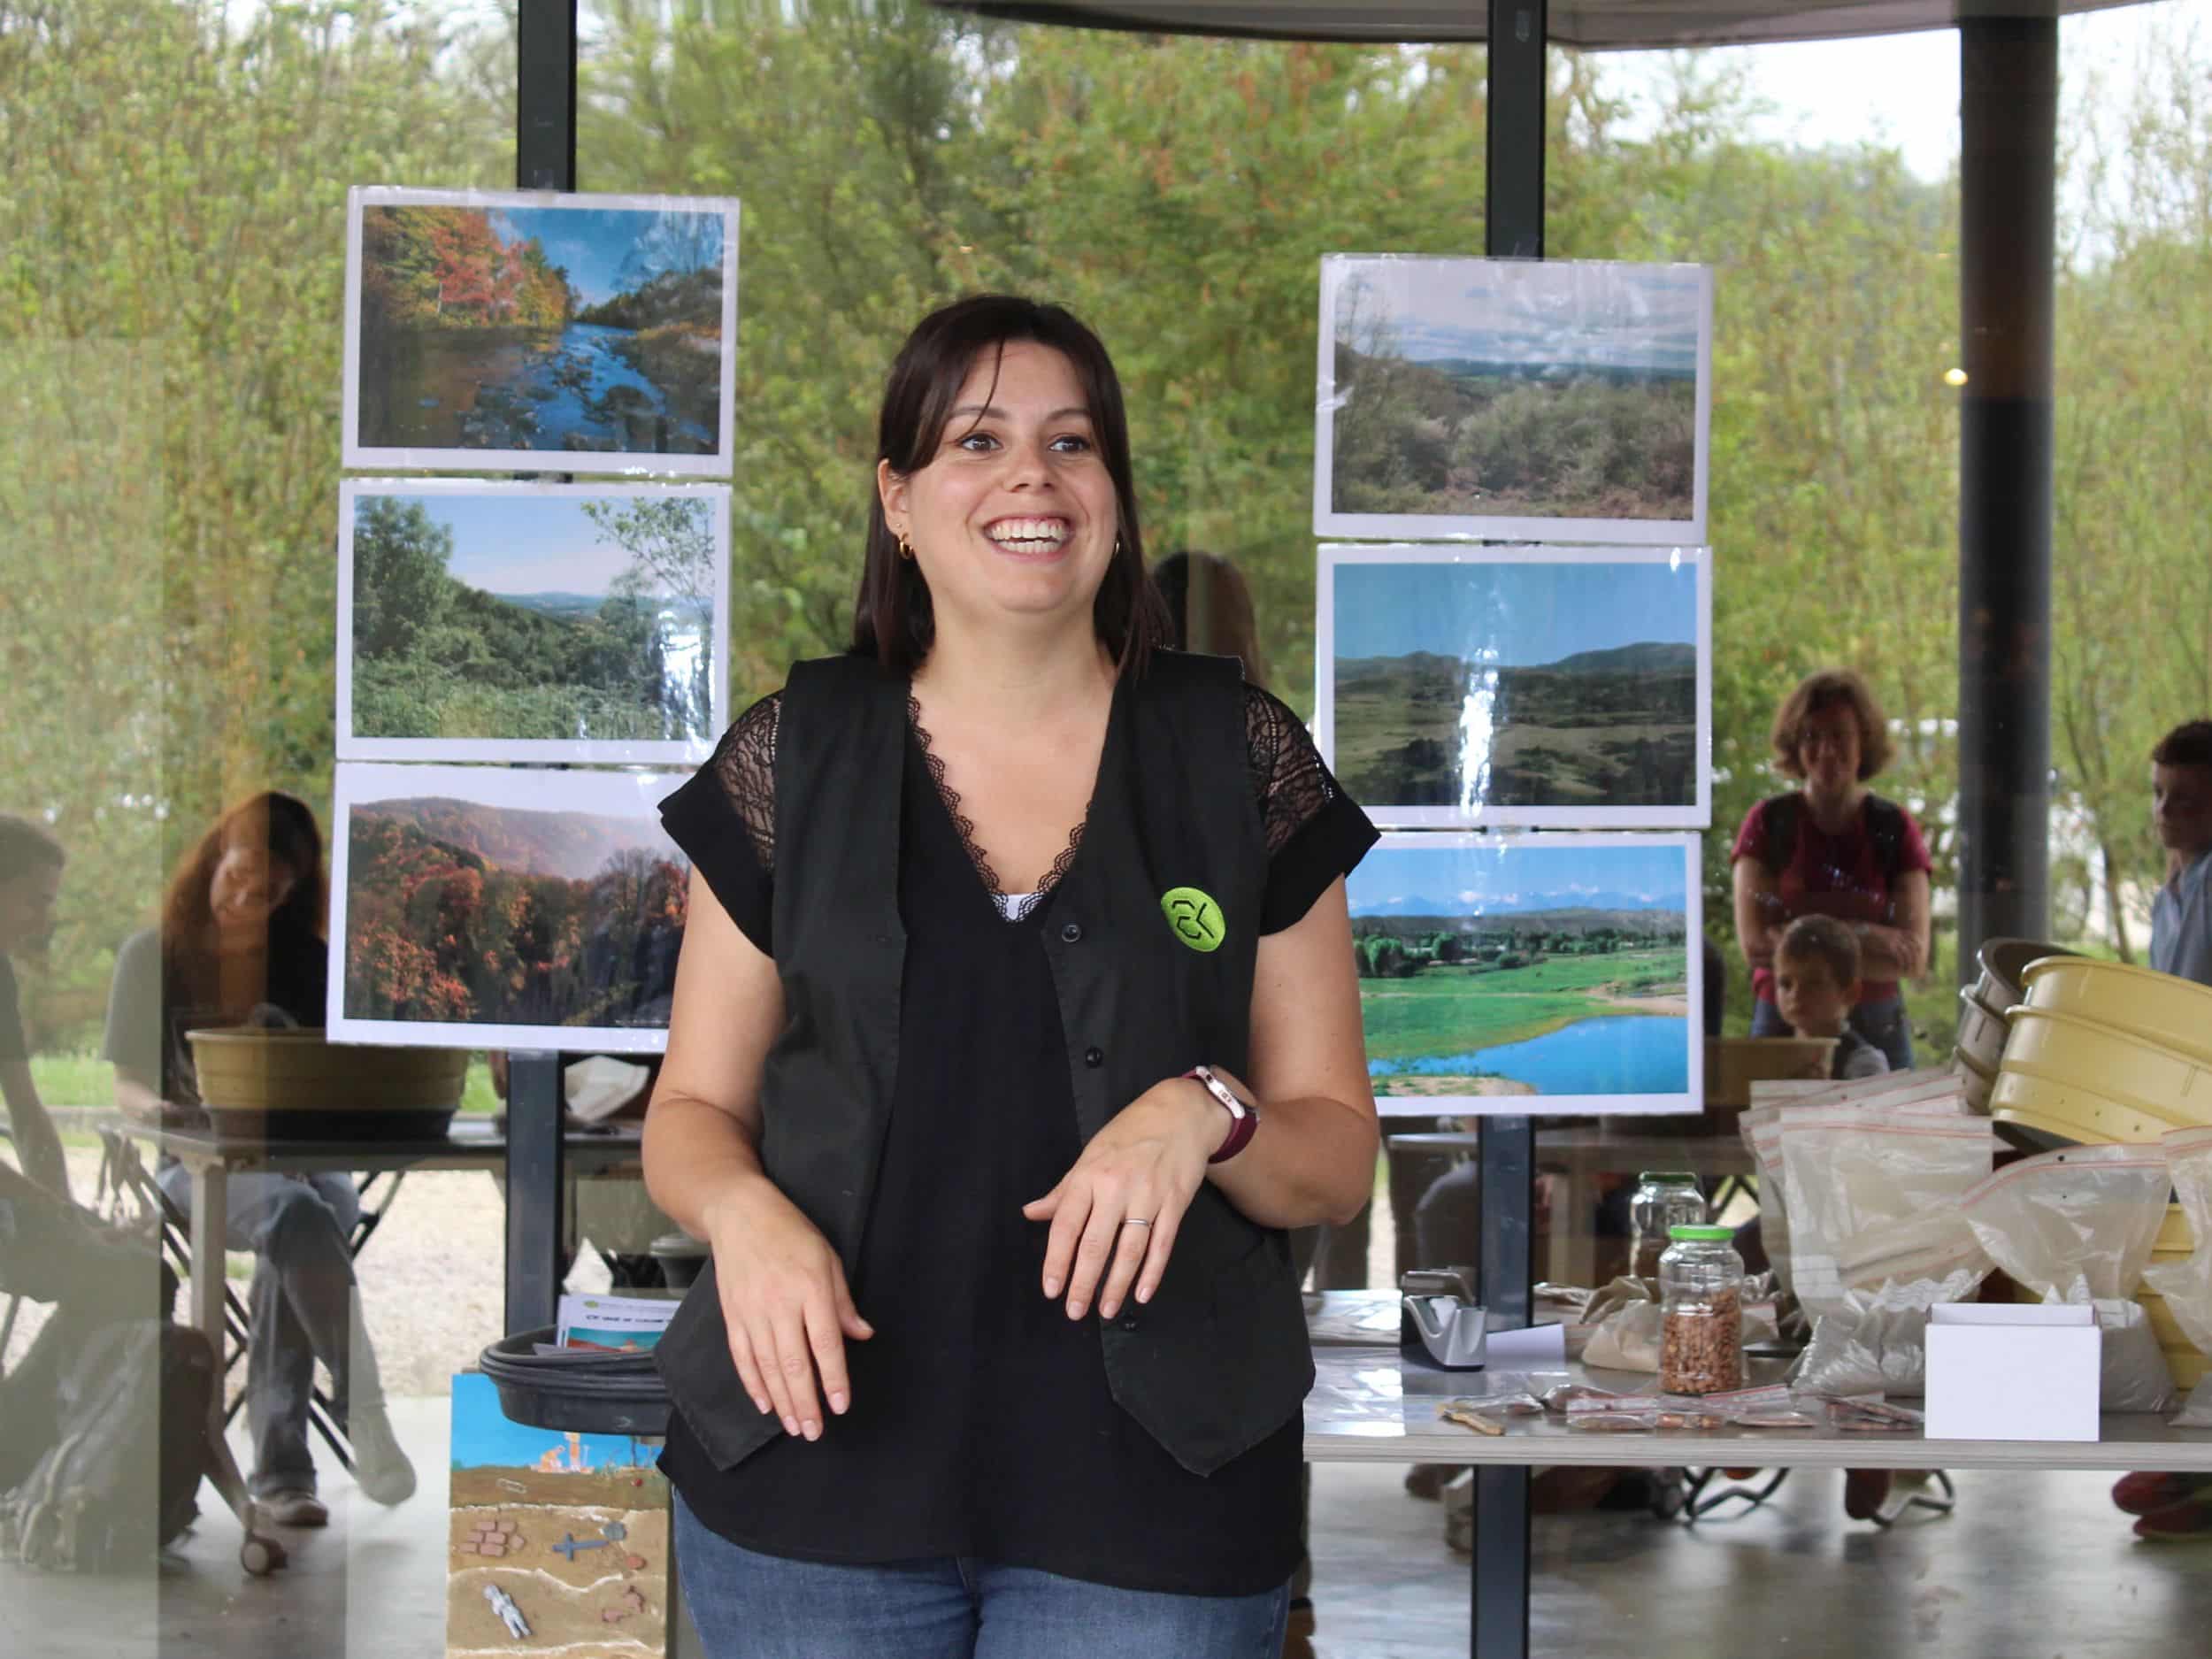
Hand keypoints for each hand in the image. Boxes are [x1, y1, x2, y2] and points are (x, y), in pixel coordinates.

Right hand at [702, 1176, 871, 1441]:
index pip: (825, 1343)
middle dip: (805, 1402)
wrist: (739, 1214)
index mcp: (810, 1288)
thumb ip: (843, 1302)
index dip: (833, 1377)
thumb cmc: (791, 1233)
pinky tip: (765, 1405)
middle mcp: (779, 1303)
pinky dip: (753, 1384)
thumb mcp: (828, 1258)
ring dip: (782, 1401)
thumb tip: (862, 1336)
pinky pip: (742, 1357)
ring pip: (767, 1367)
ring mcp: (752, 1312)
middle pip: (793, 1363)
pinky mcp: (732, 1316)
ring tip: (794, 1426)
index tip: (840, 1405)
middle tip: (814, 1431)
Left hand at [1023, 1073, 1228, 1320]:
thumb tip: (1031, 1213)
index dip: (1056, 1260)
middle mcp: (1116, 1188)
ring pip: (1129, 1249)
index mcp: (1089, 1176)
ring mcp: (1148, 1196)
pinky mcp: (1175, 1203)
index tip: (1051, 1289)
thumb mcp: (1090, 1156)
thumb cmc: (1129, 1134)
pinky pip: (1162, 1244)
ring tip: (1106, 1311)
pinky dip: (1152, 1272)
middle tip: (1074, 1311)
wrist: (1179, 1113)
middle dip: (1083, 1283)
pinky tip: (1142, 1294)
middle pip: (1096, 1244)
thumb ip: (1063, 1191)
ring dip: (1116, 1285)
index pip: (1066, 1225)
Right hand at [1862, 921, 1923, 978]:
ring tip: (1908, 970)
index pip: (1913, 936)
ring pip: (1907, 953)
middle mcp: (1897, 935)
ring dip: (1909, 962)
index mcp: (1896, 931)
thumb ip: (1887, 936)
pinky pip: (1899, 956)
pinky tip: (1901, 968)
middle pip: (1913, 946)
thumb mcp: (1880, 932)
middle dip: (1916, 956)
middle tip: (1916, 965)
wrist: (1860, 931)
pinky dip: (1901, 963)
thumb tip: (1888, 942)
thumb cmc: (1868, 933)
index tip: (1919, 952)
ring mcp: (1894, 941)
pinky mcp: (1889, 946)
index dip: (1918, 944)